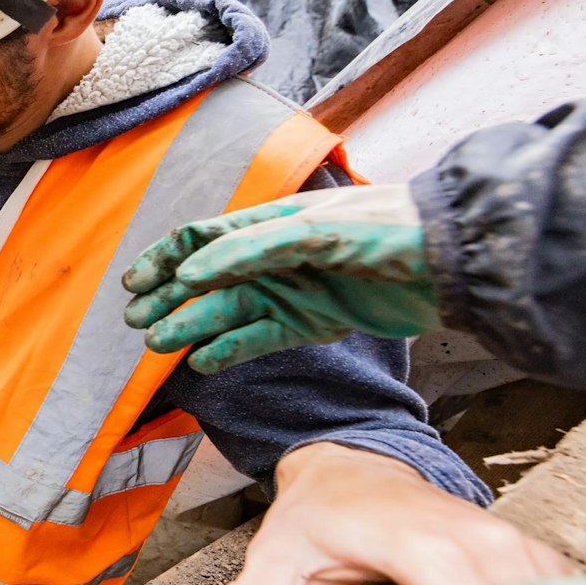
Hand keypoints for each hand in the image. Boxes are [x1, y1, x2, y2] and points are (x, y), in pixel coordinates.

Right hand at [122, 186, 440, 373]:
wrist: (451, 262)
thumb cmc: (384, 230)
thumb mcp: (312, 232)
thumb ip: (247, 251)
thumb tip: (189, 275)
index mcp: (268, 223)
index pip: (200, 240)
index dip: (164, 259)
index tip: (134, 284)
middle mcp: (272, 258)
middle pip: (205, 281)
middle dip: (168, 299)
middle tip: (136, 322)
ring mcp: (291, 291)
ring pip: (226, 312)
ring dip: (191, 327)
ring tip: (159, 344)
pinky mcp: (312, 322)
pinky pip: (258, 339)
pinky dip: (229, 349)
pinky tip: (203, 361)